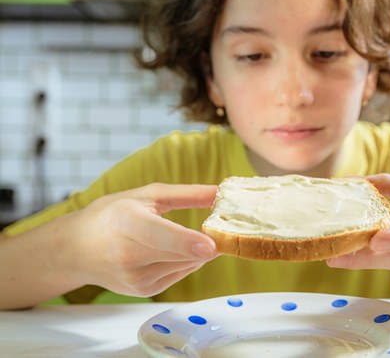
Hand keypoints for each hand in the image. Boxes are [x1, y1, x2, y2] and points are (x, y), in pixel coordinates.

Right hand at [68, 183, 218, 297]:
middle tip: (220, 227)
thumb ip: (186, 194)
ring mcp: (135, 278)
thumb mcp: (147, 195)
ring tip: (188, 236)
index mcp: (127, 222)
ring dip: (197, 251)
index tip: (211, 245)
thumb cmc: (111, 215)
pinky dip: (185, 261)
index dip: (187, 242)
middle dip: (207, 241)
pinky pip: (181, 273)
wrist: (76, 249)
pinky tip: (170, 250)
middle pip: (182, 253)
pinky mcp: (143, 291)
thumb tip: (220, 192)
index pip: (160, 235)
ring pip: (187, 264)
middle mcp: (128, 255)